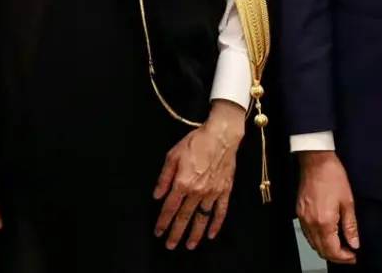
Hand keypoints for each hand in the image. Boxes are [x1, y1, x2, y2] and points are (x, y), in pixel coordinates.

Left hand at [153, 99, 243, 249]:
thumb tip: (156, 195)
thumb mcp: (172, 155)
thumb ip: (164, 177)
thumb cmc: (195, 142)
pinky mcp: (225, 191)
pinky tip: (211, 234)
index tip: (158, 232)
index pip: (170, 207)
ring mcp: (212, 193)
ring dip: (195, 234)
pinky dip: (216, 224)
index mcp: (182, 182)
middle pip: (184, 217)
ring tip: (189, 246)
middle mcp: (197, 192)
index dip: (163, 221)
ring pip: (202, 218)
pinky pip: (220, 212)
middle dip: (176, 233)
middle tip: (170, 245)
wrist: (221, 135)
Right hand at [296, 151, 357, 264]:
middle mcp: (310, 223)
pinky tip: (326, 234)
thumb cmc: (333, 177)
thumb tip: (354, 243)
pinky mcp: (299, 211)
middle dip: (336, 256)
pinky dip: (317, 239)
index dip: (345, 258)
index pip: (333, 250)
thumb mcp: (348, 202)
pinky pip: (307, 233)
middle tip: (349, 254)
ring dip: (326, 249)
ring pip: (313, 243)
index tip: (354, 256)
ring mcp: (303, 218)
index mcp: (324, 222)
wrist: (315, 161)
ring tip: (339, 246)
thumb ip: (350, 226)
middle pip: (321, 250)